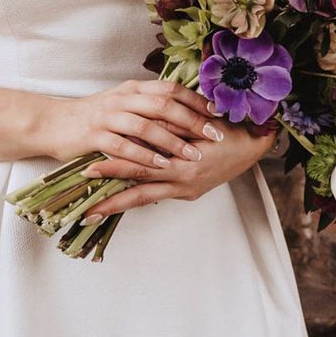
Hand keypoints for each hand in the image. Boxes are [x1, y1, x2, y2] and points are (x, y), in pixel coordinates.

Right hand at [42, 79, 225, 169]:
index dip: (196, 101)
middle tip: (215, 135)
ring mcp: (108, 116)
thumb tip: (184, 112)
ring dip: (172, 141)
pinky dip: (145, 156)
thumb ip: (149, 105)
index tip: (217, 113)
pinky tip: (161, 166)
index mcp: (133, 88)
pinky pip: (124, 146)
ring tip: (193, 155)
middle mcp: (123, 98)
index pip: (171, 89)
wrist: (53, 123)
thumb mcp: (123, 103)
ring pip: (146, 126)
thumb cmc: (93, 116)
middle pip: (164, 105)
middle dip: (192, 121)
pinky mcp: (94, 136)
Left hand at [76, 118, 277, 223]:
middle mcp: (183, 181)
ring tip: (93, 212)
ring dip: (119, 205)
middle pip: (138, 190)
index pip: (141, 168)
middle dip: (109, 198)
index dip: (113, 169)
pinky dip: (139, 198)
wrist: (254, 144)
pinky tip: (122, 200)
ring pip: (146, 199)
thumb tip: (142, 127)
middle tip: (81, 206)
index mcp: (184, 164)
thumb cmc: (228, 127)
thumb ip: (170, 128)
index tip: (88, 170)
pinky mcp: (190, 192)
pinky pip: (159, 195)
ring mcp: (186, 190)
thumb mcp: (198, 124)